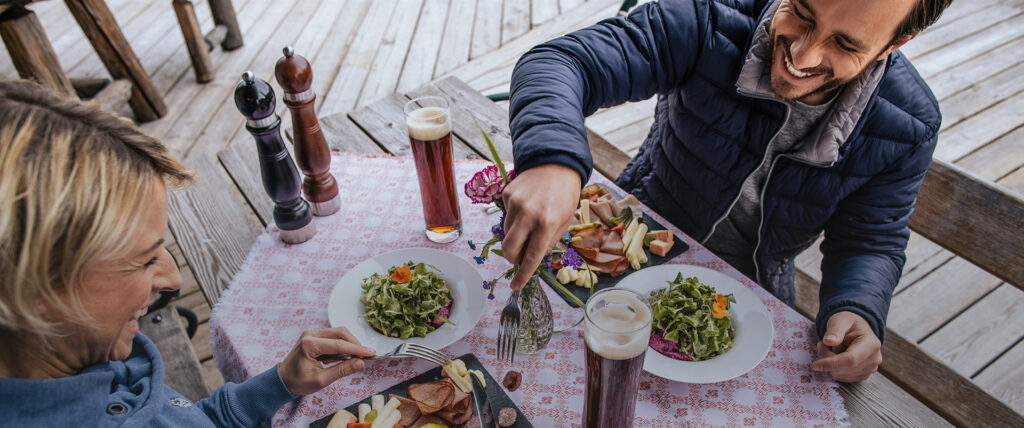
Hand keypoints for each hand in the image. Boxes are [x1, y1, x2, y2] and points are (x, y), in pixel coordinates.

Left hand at [277, 327, 374, 395]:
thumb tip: (361, 363)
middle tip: (367, 355)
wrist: (282, 380)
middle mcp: (310, 334)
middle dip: (355, 344)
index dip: (357, 349)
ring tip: (358, 356)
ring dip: (350, 343)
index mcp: (309, 344)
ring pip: (338, 332)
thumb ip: (342, 370)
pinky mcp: (314, 336)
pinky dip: (343, 343)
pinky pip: (333, 336)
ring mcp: (312, 333)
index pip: (339, 344)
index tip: (371, 353)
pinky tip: (346, 355)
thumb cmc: (298, 382)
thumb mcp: (321, 380)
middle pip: (340, 333)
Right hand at [501, 163, 581, 289]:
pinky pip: (506, 217)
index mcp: (547, 223)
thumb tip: (531, 258)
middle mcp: (528, 214)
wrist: (556, 164)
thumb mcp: (564, 221)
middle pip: (509, 249)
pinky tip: (526, 208)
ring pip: (507, 234)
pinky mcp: (506, 195)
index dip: (523, 275)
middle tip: (521, 256)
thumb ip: (548, 242)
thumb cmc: (565, 195)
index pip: (531, 257)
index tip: (516, 287)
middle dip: (513, 258)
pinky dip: (514, 220)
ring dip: (516, 237)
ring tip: (530, 225)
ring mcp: (514, 204)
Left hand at [811, 311, 881, 381]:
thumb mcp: (840, 320)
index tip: (815, 365)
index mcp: (871, 344)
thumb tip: (828, 341)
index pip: (850, 359)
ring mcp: (870, 369)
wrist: (857, 329)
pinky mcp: (863, 375)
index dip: (831, 363)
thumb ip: (834, 330)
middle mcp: (874, 359)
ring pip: (840, 374)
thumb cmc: (848, 323)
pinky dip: (834, 368)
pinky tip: (836, 356)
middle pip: (843, 368)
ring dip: (830, 363)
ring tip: (831, 347)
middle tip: (822, 344)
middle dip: (827, 358)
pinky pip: (842, 377)